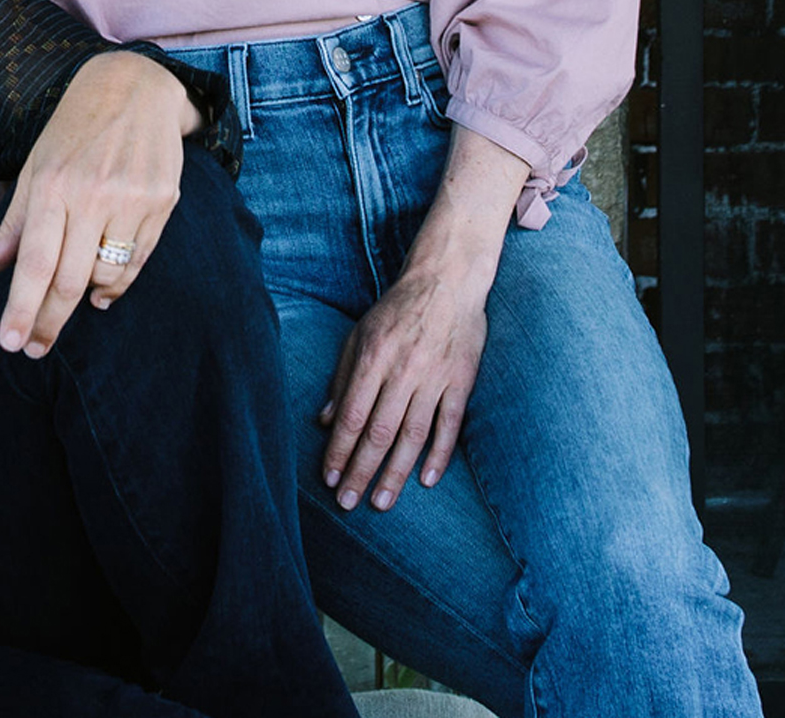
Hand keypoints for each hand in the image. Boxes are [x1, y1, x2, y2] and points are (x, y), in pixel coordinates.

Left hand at [0, 50, 194, 357]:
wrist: (135, 88)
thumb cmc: (74, 130)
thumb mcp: (34, 168)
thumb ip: (12, 227)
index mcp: (52, 185)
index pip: (33, 262)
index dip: (21, 309)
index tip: (10, 345)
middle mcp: (91, 194)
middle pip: (67, 279)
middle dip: (48, 323)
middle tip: (35, 348)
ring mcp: (131, 200)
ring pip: (104, 276)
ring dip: (83, 301)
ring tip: (69, 307)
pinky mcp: (161, 202)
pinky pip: (137, 263)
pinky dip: (117, 286)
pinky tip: (101, 294)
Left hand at [317, 262, 487, 513]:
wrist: (447, 281)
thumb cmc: (396, 310)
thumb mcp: (360, 334)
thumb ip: (343, 377)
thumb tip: (324, 419)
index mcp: (373, 357)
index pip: (352, 414)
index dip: (339, 449)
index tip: (329, 479)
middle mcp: (402, 370)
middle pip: (379, 431)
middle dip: (361, 470)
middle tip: (348, 504)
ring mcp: (435, 377)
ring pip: (413, 435)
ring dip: (396, 472)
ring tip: (381, 502)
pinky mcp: (461, 381)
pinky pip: (450, 424)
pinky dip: (439, 454)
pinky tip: (426, 480)